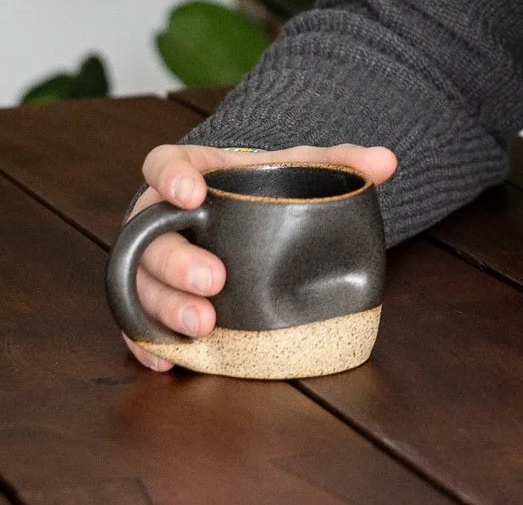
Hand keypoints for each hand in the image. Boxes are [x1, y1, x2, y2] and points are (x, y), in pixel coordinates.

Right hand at [120, 140, 396, 370]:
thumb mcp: (297, 169)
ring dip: (166, 307)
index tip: (193, 195)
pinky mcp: (152, 301)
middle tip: (216, 280)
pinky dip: (147, 341)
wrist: (250, 220)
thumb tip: (386, 161)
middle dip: (177, 262)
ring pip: (140, 284)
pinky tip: (167, 361)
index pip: (162, 165)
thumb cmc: (264, 190)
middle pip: (148, 236)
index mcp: (188, 175)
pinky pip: (135, 323)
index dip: (170, 178)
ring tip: (203, 327)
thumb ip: (339, 161)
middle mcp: (159, 219)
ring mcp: (152, 262)